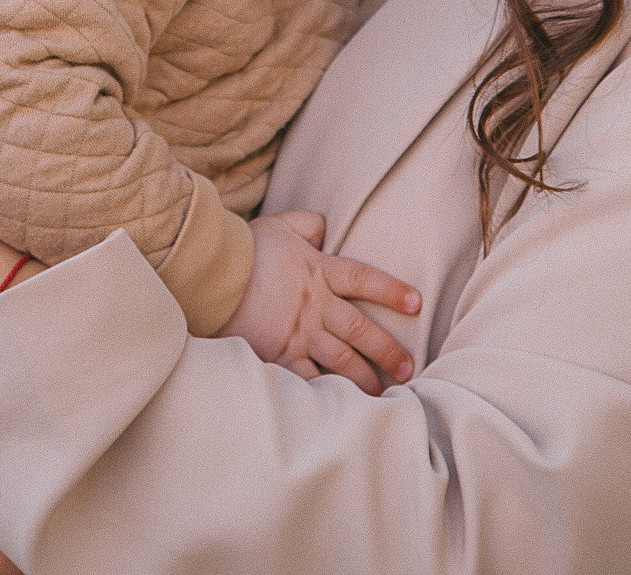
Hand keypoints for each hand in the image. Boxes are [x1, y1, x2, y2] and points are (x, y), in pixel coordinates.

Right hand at [218, 211, 420, 395]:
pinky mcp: (280, 355)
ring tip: (383, 391)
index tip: (416, 303)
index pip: (365, 280)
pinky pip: (310, 378)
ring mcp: (300, 333)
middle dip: (387, 349)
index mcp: (319, 271)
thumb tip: (323, 229)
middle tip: (407, 366)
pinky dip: (328, 392)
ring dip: (365, 377)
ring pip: (342, 360)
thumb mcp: (281, 225)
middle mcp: (316, 305)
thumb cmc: (245, 247)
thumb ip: (307, 224)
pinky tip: (343, 405)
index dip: (392, 291)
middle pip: (361, 329)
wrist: (214, 274)